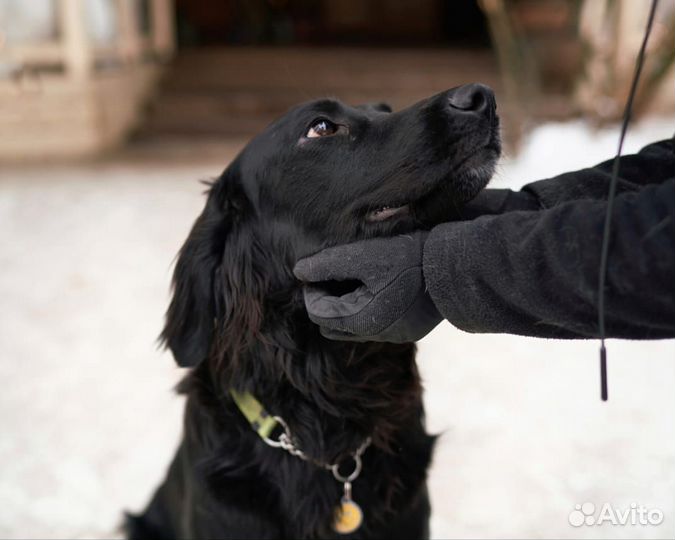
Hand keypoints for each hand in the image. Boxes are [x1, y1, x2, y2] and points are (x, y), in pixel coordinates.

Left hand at [293, 231, 441, 341]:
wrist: (455, 268)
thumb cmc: (408, 258)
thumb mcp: (363, 255)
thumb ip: (327, 264)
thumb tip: (298, 272)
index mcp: (360, 320)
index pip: (317, 312)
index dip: (312, 290)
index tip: (317, 270)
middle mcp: (374, 335)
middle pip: (332, 325)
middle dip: (326, 301)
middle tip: (333, 274)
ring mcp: (393, 336)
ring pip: (353, 327)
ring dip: (346, 306)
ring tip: (354, 278)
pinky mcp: (407, 331)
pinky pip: (375, 325)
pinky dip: (367, 309)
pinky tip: (375, 286)